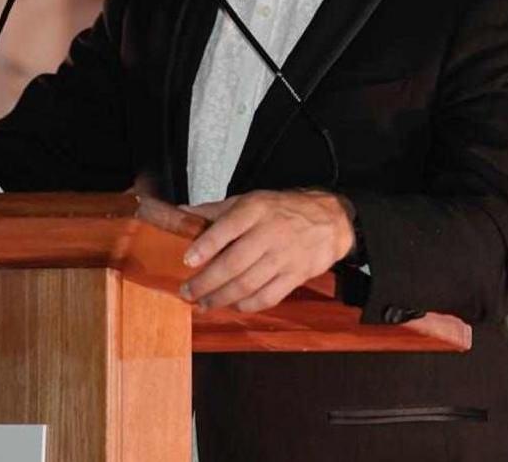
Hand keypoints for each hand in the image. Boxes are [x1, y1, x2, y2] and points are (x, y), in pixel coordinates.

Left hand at [178, 189, 354, 312]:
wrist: (328, 220)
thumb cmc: (281, 211)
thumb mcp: (249, 201)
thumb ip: (214, 211)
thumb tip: (179, 215)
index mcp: (255, 210)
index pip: (227, 227)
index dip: (206, 245)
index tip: (187, 260)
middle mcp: (269, 232)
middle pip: (233, 263)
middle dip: (206, 282)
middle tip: (187, 292)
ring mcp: (284, 256)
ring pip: (248, 284)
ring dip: (221, 298)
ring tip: (203, 304)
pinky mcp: (296, 275)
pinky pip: (268, 296)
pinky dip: (248, 305)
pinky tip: (233, 306)